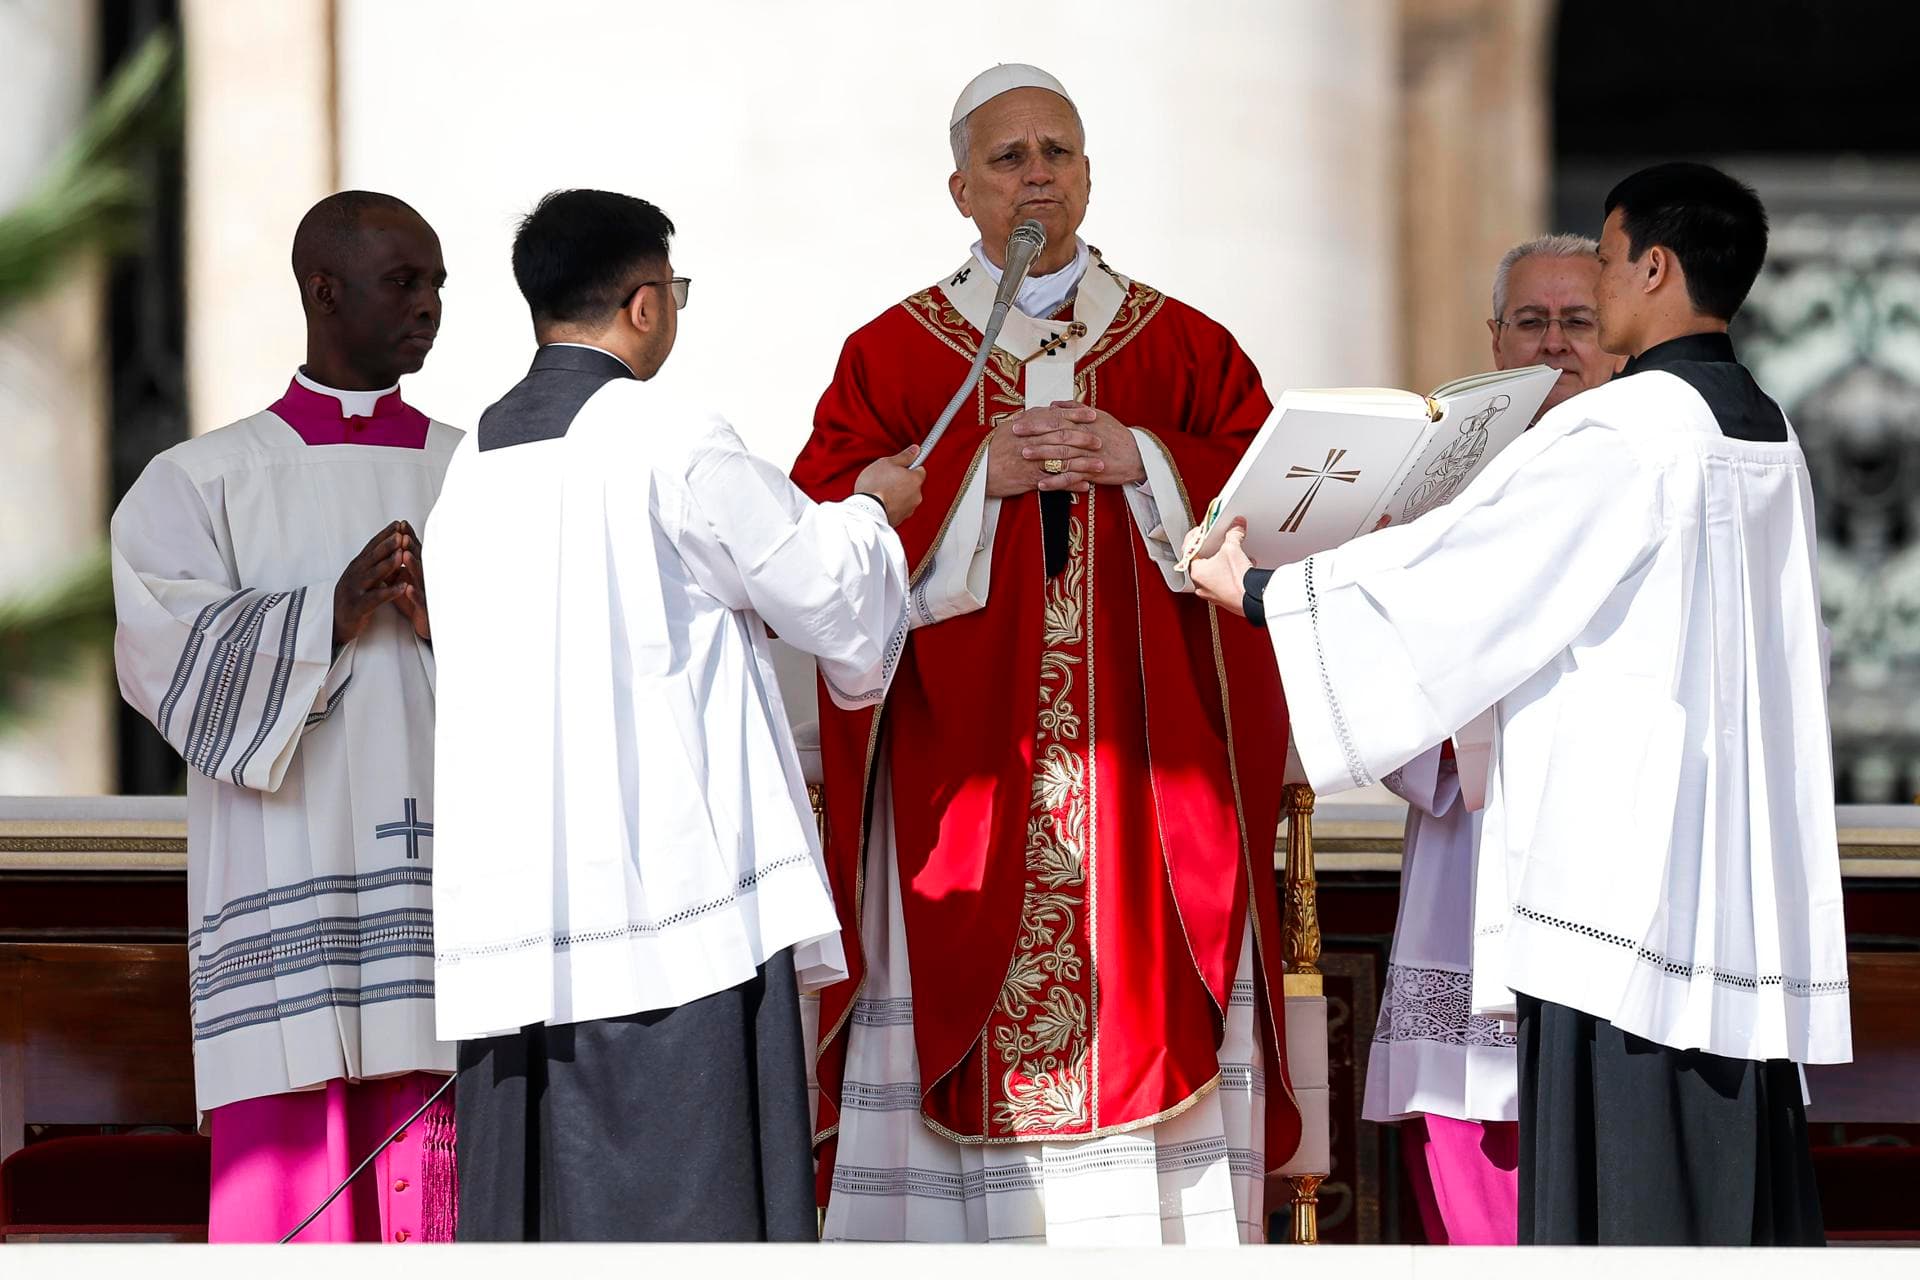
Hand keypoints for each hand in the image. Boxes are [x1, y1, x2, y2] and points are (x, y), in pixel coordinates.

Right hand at [332, 520, 416, 646]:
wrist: (336, 624)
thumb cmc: (354, 599)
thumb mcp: (363, 579)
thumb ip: (374, 566)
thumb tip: (391, 548)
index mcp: (357, 567)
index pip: (371, 547)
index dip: (384, 535)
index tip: (398, 524)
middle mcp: (354, 575)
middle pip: (372, 557)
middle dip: (387, 544)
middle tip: (401, 533)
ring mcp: (354, 590)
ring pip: (373, 575)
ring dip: (388, 564)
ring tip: (402, 554)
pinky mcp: (357, 607)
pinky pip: (375, 598)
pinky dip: (390, 592)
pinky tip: (403, 587)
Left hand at [393, 538, 430, 640]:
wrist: (423, 624)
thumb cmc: (413, 601)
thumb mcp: (401, 580)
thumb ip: (394, 566)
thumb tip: (385, 549)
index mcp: (415, 571)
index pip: (412, 551)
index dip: (407, 538)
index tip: (400, 524)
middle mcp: (423, 579)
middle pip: (418, 560)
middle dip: (411, 547)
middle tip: (403, 535)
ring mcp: (426, 593)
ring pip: (420, 577)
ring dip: (413, 566)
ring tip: (405, 555)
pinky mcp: (425, 609)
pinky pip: (421, 600)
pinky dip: (415, 594)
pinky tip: (408, 589)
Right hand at [854, 446, 924, 525]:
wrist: (867, 511)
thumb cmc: (875, 485)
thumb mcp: (886, 463)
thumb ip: (904, 456)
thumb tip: (916, 450)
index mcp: (915, 479)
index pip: (920, 469)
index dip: (909, 467)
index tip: (901, 467)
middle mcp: (917, 495)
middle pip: (913, 485)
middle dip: (903, 482)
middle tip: (887, 479)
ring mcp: (909, 509)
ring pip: (906, 498)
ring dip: (898, 495)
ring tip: (882, 492)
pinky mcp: (901, 519)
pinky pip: (899, 509)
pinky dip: (893, 506)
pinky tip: (881, 502)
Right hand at [984, 403, 1100, 496]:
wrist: (974, 471)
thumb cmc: (988, 450)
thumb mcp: (1005, 429)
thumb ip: (1024, 420)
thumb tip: (1037, 410)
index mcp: (1025, 427)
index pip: (1055, 417)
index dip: (1076, 415)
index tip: (1091, 414)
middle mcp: (1031, 441)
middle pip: (1063, 437)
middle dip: (1084, 439)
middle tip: (1100, 440)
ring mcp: (1031, 460)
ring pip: (1063, 460)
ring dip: (1084, 463)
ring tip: (1100, 466)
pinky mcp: (1030, 479)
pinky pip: (1055, 481)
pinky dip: (1071, 484)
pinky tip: (1085, 485)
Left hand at [1010, 400, 1145, 491]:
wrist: (1138, 455)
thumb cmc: (1116, 435)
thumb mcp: (1099, 416)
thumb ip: (1075, 409)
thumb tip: (1054, 404)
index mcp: (1085, 422)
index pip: (1057, 418)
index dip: (1037, 418)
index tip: (1020, 418)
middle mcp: (1086, 437)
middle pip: (1056, 434)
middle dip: (1034, 434)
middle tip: (1014, 434)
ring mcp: (1089, 455)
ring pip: (1062, 454)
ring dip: (1042, 455)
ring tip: (1023, 455)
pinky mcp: (1093, 472)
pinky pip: (1071, 478)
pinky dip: (1056, 482)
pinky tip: (1041, 485)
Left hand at [1188, 518, 1254, 616]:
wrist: (1254, 600)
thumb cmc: (1238, 581)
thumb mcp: (1233, 549)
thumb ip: (1233, 534)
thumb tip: (1236, 526)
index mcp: (1196, 573)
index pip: (1188, 550)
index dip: (1195, 537)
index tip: (1201, 531)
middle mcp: (1201, 586)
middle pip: (1201, 561)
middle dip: (1210, 549)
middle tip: (1216, 541)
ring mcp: (1212, 594)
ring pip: (1212, 573)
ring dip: (1221, 562)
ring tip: (1231, 554)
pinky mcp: (1224, 599)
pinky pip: (1222, 582)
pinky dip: (1229, 574)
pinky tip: (1239, 568)